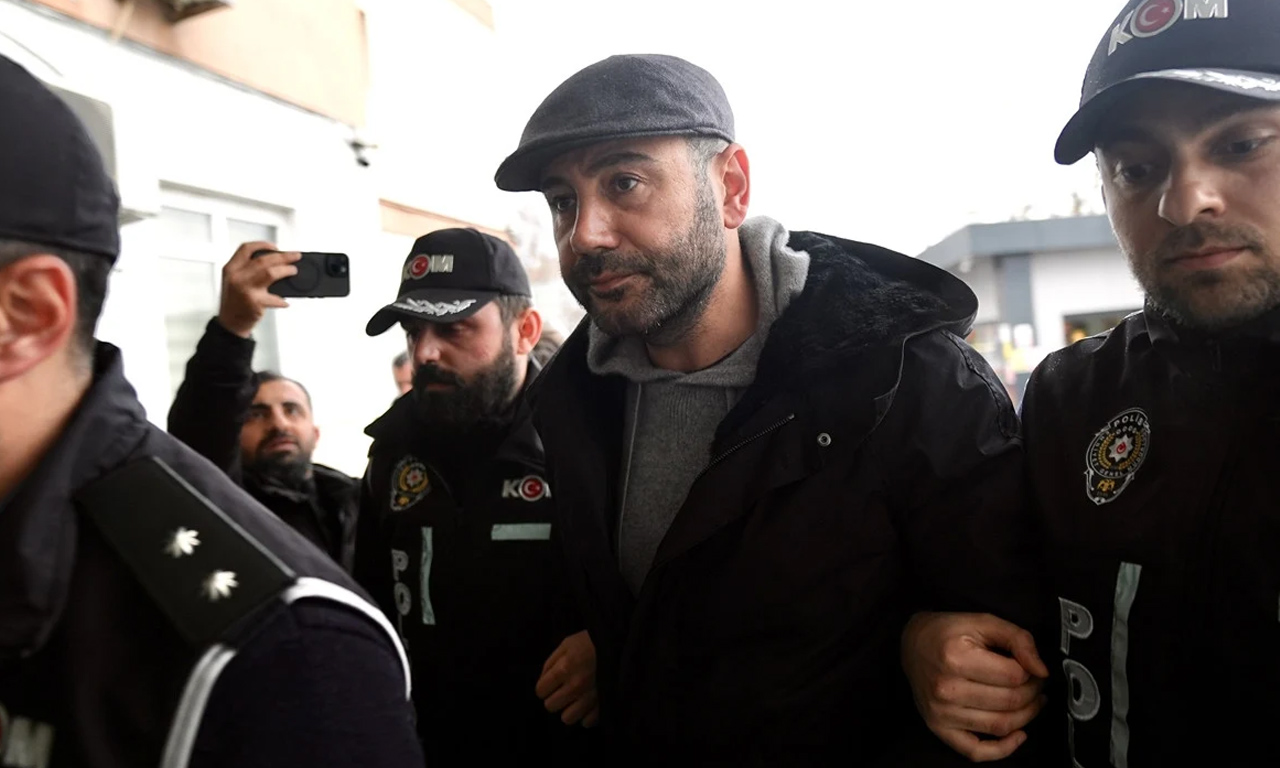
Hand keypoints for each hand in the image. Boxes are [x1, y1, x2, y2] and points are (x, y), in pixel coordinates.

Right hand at [217, 241, 298, 337]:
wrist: (229, 324)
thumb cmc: (234, 303)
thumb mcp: (234, 281)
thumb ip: (248, 271)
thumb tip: (275, 264)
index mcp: (231, 269)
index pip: (246, 249)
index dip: (262, 244)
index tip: (275, 247)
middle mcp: (236, 276)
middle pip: (263, 259)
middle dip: (283, 256)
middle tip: (295, 256)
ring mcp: (245, 289)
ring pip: (270, 273)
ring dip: (285, 270)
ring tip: (293, 271)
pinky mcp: (254, 302)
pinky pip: (274, 298)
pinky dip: (281, 300)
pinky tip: (284, 302)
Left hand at [535, 630, 598, 726]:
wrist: (619, 645)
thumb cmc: (590, 642)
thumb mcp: (566, 644)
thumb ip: (550, 663)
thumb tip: (542, 681)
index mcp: (564, 669)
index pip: (541, 691)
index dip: (544, 687)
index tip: (551, 684)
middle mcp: (575, 686)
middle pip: (551, 706)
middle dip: (555, 698)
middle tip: (563, 690)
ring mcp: (590, 698)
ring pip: (567, 718)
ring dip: (569, 709)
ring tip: (576, 699)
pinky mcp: (603, 706)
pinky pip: (587, 722)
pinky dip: (586, 715)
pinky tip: (588, 704)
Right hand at [902, 612, 1048, 761]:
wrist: (912, 644)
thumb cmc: (947, 632)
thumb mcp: (983, 622)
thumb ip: (1018, 639)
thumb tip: (1041, 670)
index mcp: (956, 658)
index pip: (1014, 675)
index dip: (1033, 672)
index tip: (1034, 668)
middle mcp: (946, 688)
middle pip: (1010, 701)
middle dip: (1034, 693)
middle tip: (1037, 684)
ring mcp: (941, 712)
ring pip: (1000, 725)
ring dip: (1027, 716)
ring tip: (1031, 702)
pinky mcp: (939, 728)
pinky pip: (977, 751)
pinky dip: (1003, 749)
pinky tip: (1019, 735)